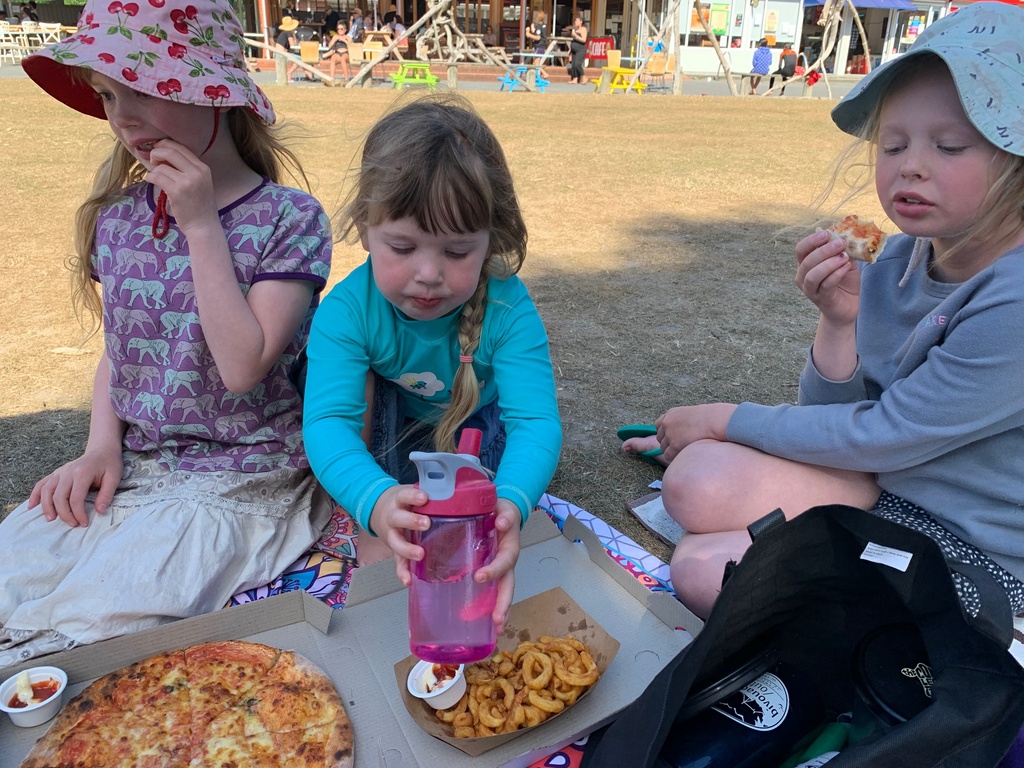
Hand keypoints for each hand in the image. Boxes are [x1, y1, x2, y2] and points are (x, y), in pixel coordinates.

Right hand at [28, 448, 122, 526]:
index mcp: (82, 473)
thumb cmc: (109, 464)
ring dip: (47, 507)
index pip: (75, 498)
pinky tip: (31, 506)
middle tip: (73, 524)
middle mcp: (67, 472)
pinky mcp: (55, 474)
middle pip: (59, 497)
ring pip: (46, 491)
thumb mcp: (114, 478)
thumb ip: (107, 494)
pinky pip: (41, 485)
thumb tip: (100, 511)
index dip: (78, 513)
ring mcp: (59, 472)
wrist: (101, 450)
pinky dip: (35, 495)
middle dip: (64, 514)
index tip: (84, 523)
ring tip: (51, 520)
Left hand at [145, 139, 220, 237]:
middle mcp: (197, 172)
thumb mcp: (201, 183)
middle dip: (156, 152)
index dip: (166, 145)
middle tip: (152, 160)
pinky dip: (150, 177)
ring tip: (154, 177)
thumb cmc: (200, 207)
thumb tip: (165, 156)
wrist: (204, 227)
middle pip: (171, 151)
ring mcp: (187, 182)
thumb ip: (188, 170)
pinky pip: (157, 177)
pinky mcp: (177, 192)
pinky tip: (150, 180)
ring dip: (153, 170)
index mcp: (203, 168)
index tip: (158, 148)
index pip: (182, 148)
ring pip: (162, 167)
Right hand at [371, 485, 430, 579]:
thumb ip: (431, 497)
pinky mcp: (394, 549)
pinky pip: (397, 561)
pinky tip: (407, 580)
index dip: (413, 497)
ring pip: (396, 541)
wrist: (379, 510)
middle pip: (398, 518)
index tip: (424, 498)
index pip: (405, 496)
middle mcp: (393, 517)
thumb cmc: (405, 504)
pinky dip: (402, 571)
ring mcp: (392, 534)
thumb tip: (462, 493)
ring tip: (419, 554)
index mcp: (400, 502)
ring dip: (407, 549)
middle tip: (426, 523)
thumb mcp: (413, 496)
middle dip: (412, 521)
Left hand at [475, 499, 520, 631]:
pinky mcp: (494, 573)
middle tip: (497, 621)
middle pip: (508, 585)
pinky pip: (494, 593)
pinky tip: (486, 626)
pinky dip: (491, 609)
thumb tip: (501, 521)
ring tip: (497, 630)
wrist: (504, 511)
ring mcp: (503, 570)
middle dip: (504, 603)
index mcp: (509, 546)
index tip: (479, 577)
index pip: (504, 560)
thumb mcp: (503, 507)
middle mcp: (508, 561)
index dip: (494, 570)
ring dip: (502, 611)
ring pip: (504, 593)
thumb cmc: (500, 510)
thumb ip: (504, 513)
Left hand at [655, 403, 736, 461]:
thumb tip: (679, 434)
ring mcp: (670, 434)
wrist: (717, 421)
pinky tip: (685, 455)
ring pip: (663, 448)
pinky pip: (668, 456)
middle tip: (682, 446)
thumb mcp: (692, 415)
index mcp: (671, 414)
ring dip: (672, 451)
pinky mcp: (674, 445)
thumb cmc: (710, 419)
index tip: (674, 437)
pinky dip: (675, 457)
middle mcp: (667, 423)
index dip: (665, 433)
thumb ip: (681, 422)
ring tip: (686, 450)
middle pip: (660, 438)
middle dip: (668, 443)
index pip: (658, 425)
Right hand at [795, 229, 860, 328]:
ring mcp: (810, 290)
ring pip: (813, 275)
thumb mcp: (844, 261)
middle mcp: (803, 277)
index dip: (811, 240)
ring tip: (844, 257)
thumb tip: (840, 234)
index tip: (826, 233)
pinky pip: (826, 285)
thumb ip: (840, 250)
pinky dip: (837, 274)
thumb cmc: (844, 282)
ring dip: (829, 263)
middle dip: (824, 250)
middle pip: (806, 261)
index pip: (801, 249)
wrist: (847, 307)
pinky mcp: (822, 299)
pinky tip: (846, 267)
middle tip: (841, 243)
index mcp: (805, 265)